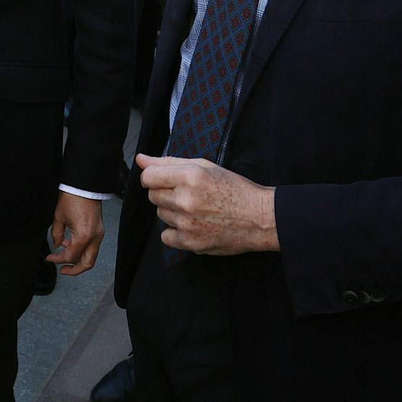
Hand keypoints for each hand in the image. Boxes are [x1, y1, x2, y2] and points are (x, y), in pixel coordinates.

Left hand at [46, 192, 104, 276]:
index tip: (50, 258)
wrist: (84, 185)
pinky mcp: (99, 229)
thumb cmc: (72, 197)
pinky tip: (69, 244)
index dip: (58, 260)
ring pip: (91, 256)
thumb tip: (56, 245)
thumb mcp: (59, 217)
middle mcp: (94, 237)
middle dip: (74, 269)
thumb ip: (56, 234)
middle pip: (87, 263)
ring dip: (78, 259)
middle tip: (63, 270)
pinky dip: (81, 249)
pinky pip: (91, 246)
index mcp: (84, 236)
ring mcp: (99, 234)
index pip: (71, 256)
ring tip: (64, 257)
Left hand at [136, 154, 278, 255]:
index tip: (162, 180)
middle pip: (153, 196)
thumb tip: (140, 159)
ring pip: (160, 215)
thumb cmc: (234, 189)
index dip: (152, 177)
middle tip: (188, 195)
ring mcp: (187, 223)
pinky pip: (166, 236)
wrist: (260, 218)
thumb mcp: (205, 167)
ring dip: (173, 212)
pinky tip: (194, 226)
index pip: (148, 176)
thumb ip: (169, 162)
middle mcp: (186, 199)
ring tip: (196, 210)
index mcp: (190, 176)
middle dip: (166, 194)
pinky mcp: (191, 242)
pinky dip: (176, 232)